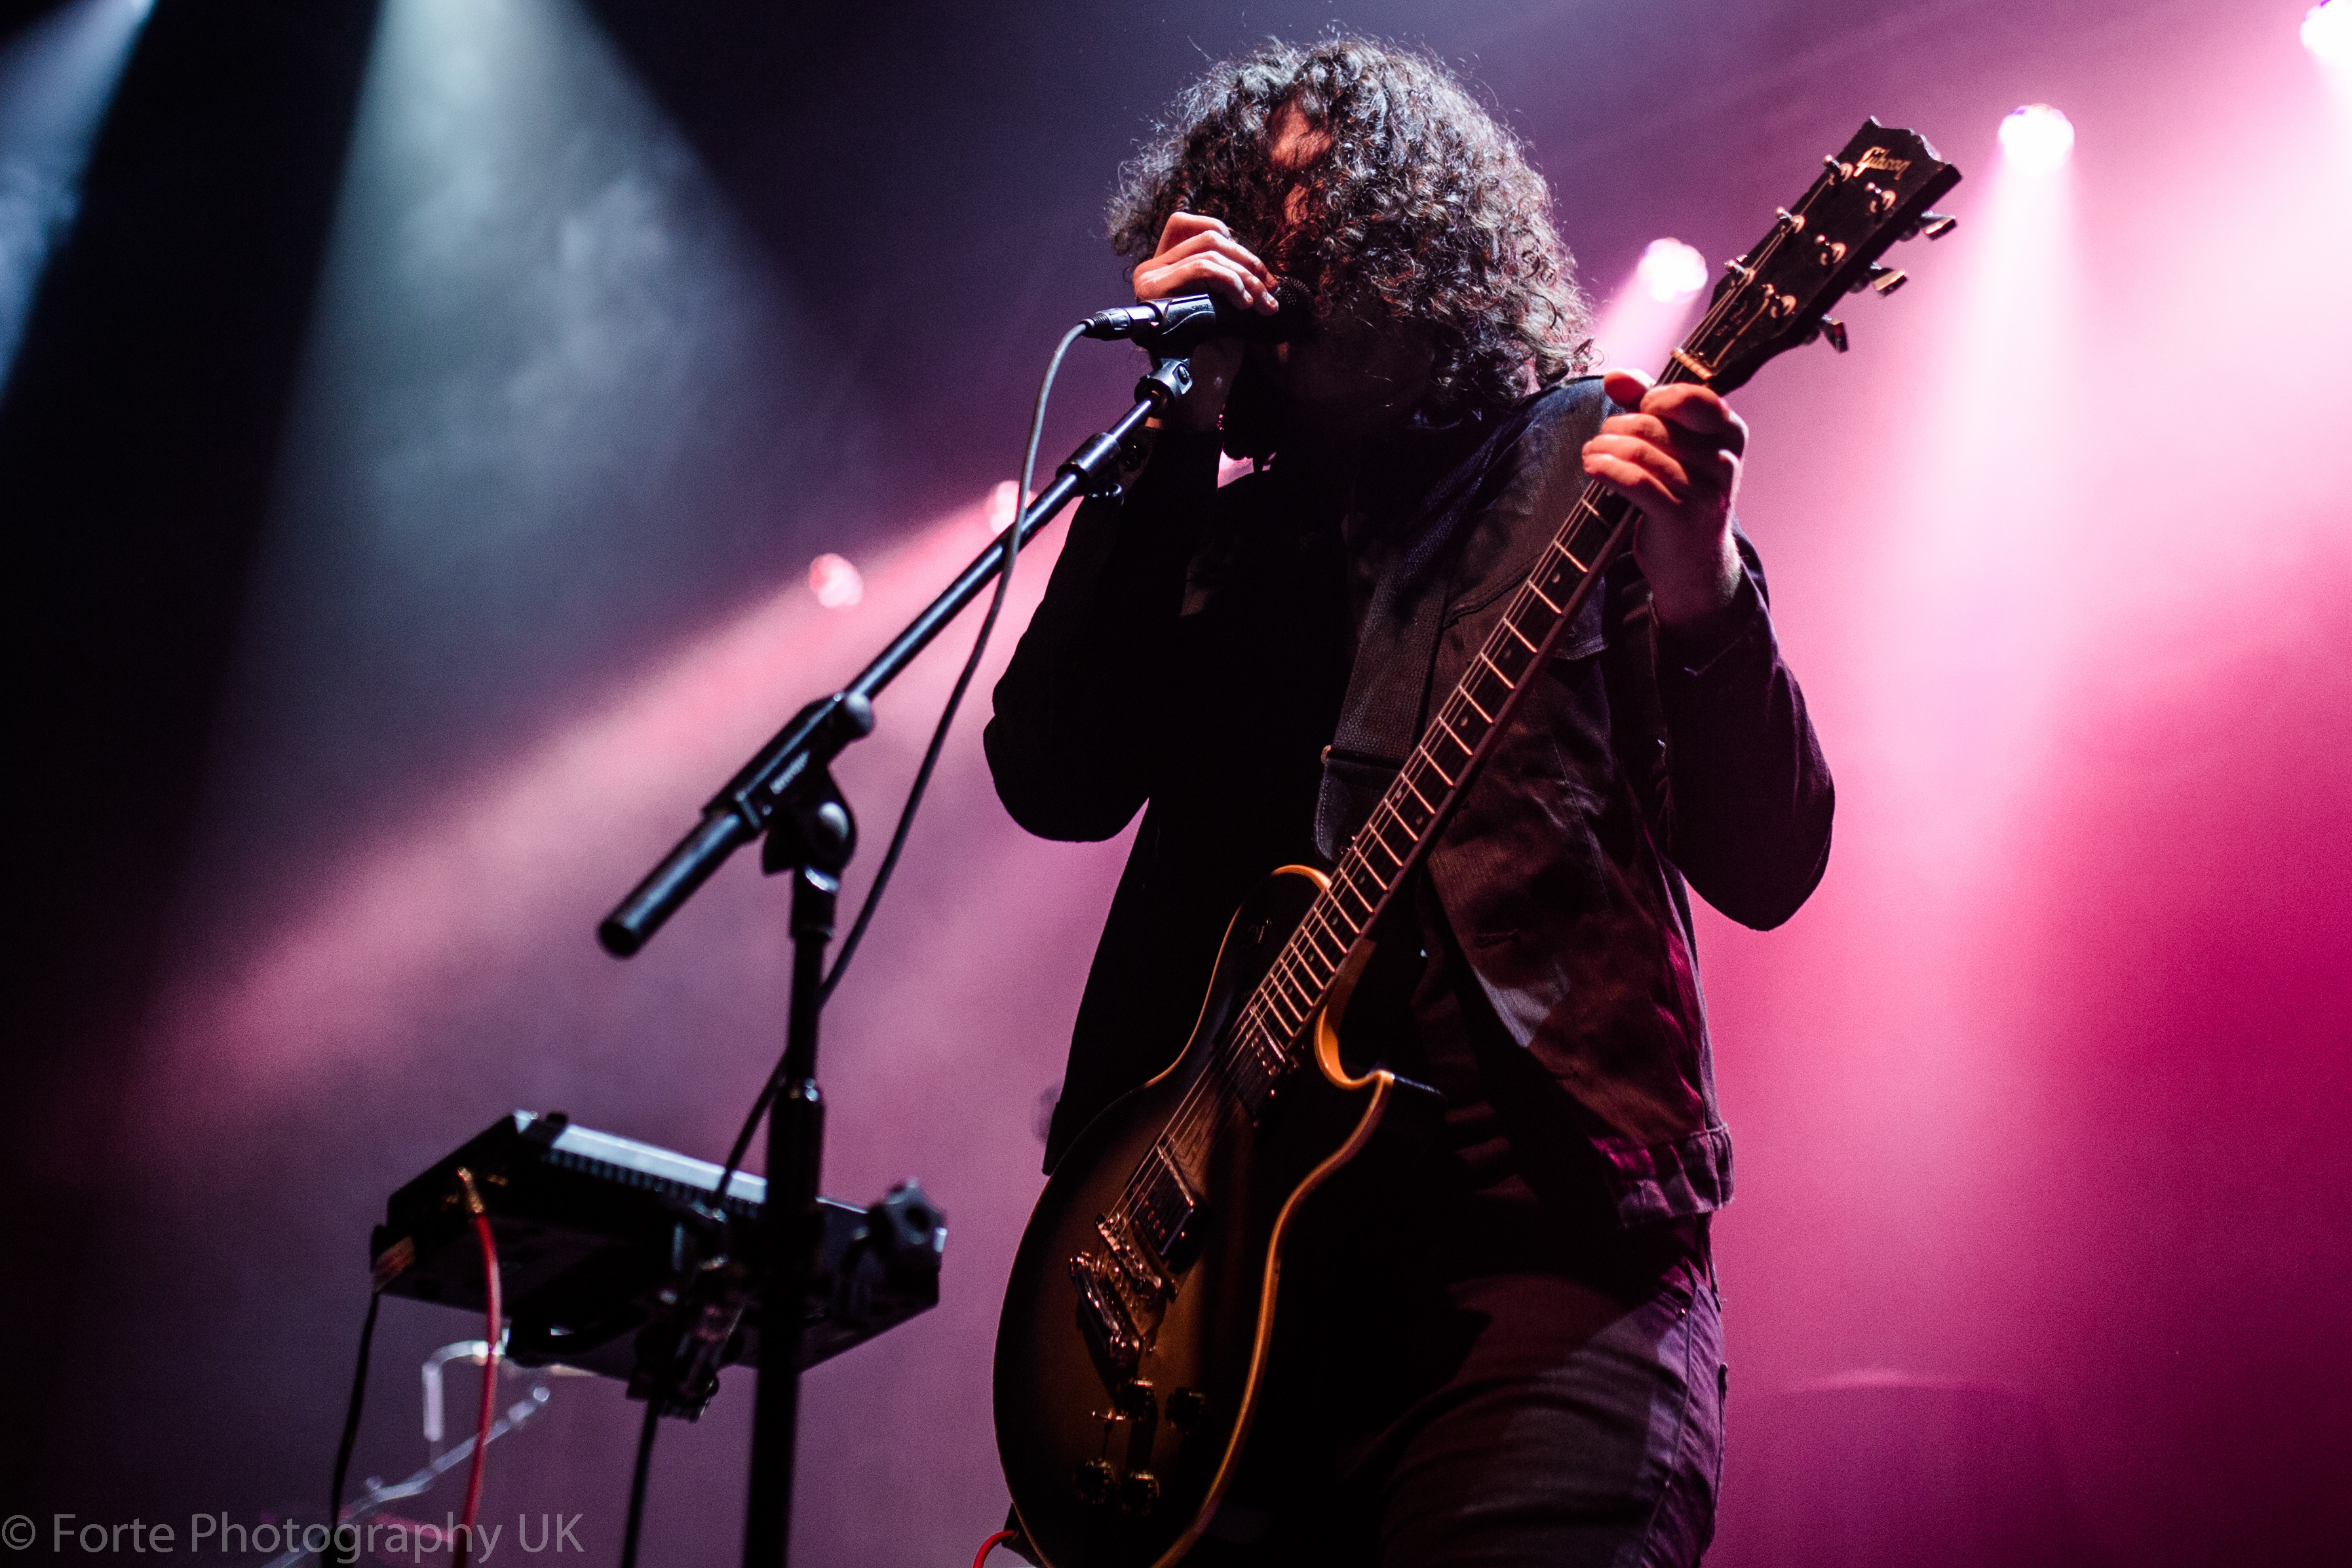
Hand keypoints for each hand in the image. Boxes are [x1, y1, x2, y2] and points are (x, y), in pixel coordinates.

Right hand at [1133, 212, 1279, 432]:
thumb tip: (1252, 258)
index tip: (1252, 267)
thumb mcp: (1227, 304)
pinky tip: (1243, 304)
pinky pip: (1201, 269)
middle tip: (1269, 289)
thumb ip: (1228, 275)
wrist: (1203, 394)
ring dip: (1245, 277)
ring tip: (1261, 303)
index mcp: (1166, 269)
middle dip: (1248, 261)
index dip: (1223, 232)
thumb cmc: (1215, 353)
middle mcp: (1151, 271)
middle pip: (1207, 237)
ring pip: (1209, 252)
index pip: (1186, 224)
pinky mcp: (1155, 293)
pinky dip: (1231, 282)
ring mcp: (1150, 282)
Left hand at [1582, 369, 1747, 627]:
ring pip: (1641, 452)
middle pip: (1656, 425)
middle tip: (1601, 438)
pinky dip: (1606, 469)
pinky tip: (1592, 467)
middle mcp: (1725, 460)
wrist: (1694, 564)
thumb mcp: (1673, 446)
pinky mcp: (1681, 517)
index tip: (1636, 409)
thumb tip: (1617, 376)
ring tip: (1591, 454)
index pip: (1692, 397)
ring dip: (1605, 448)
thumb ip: (1647, 405)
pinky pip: (1636, 482)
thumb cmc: (1680, 494)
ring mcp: (1706, 491)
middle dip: (1617, 427)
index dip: (1654, 398)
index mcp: (1730, 434)